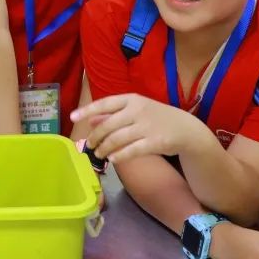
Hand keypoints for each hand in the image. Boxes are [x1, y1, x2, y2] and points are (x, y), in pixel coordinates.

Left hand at [71, 93, 204, 162]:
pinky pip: (132, 151)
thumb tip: (89, 119)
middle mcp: (138, 110)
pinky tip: (112, 159)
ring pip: (117, 139)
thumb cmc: (156, 117)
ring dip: (104, 148)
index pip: (105, 103)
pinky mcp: (155, 142)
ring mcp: (147, 126)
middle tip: (89, 145)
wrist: (186, 129)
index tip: (72, 117)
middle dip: (95, 137)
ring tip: (98, 154)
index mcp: (132, 99)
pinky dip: (119, 156)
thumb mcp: (135, 110)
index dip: (87, 110)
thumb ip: (112, 114)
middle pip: (108, 125)